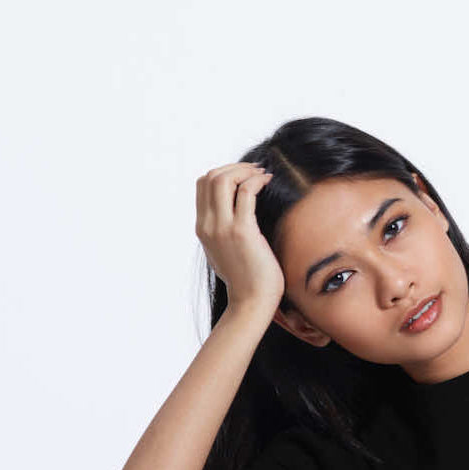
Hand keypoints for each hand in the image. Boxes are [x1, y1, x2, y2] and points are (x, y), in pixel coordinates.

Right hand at [195, 161, 283, 313]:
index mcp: (202, 229)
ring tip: (261, 173)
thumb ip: (221, 233)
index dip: (222, 172)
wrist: (251, 302)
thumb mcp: (224, 253)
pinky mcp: (241, 231)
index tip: (242, 175)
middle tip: (254, 169)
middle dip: (234, 167)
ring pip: (223, 179)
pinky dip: (256, 180)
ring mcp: (222, 228)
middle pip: (210, 177)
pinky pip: (245, 192)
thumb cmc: (246, 280)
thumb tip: (231, 215)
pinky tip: (267, 181)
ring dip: (244, 170)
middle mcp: (208, 226)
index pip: (202, 184)